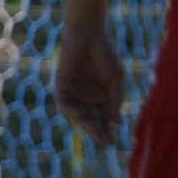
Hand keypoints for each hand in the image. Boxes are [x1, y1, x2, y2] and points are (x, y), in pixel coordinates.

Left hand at [54, 23, 123, 144]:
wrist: (88, 36)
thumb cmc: (105, 55)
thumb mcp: (116, 79)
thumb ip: (115, 99)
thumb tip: (116, 121)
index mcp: (102, 98)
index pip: (104, 120)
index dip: (107, 132)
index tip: (113, 142)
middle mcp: (87, 98)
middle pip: (90, 121)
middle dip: (96, 131)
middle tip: (105, 140)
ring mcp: (74, 94)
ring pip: (77, 115)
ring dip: (85, 123)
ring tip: (95, 128)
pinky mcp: (61, 86)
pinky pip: (64, 103)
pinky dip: (71, 110)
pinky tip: (80, 113)